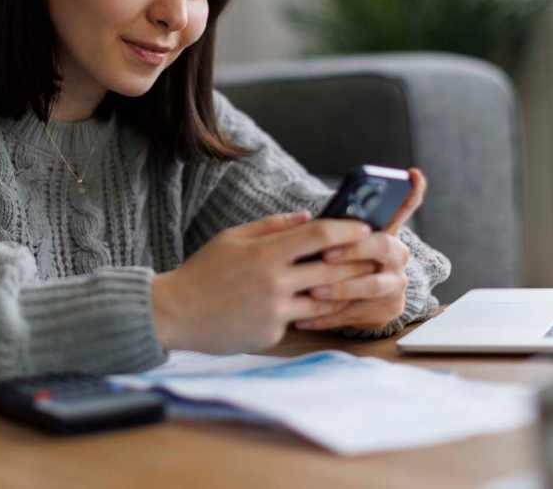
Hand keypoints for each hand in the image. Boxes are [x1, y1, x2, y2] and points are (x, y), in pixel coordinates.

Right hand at [152, 210, 373, 353]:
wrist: (176, 313)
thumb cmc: (203, 271)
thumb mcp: (232, 238)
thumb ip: (271, 226)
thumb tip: (308, 217)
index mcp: (265, 253)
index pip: (319, 235)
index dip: (347, 229)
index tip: (365, 227)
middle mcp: (275, 282)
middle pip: (333, 269)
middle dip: (358, 262)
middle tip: (376, 256)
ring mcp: (275, 311)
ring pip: (324, 300)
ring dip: (344, 291)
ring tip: (359, 282)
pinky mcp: (272, 334)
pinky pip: (299, 319)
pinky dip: (308, 311)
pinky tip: (318, 305)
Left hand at [294, 168, 426, 331]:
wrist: (351, 301)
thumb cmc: (334, 261)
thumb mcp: (332, 241)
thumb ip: (328, 228)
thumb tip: (305, 219)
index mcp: (386, 231)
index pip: (406, 205)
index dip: (412, 191)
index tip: (411, 174)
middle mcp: (398, 256)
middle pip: (383, 246)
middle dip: (354, 250)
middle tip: (326, 255)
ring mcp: (395, 284)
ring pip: (373, 286)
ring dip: (341, 289)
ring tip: (313, 291)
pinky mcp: (387, 310)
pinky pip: (357, 314)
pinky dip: (328, 316)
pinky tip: (304, 318)